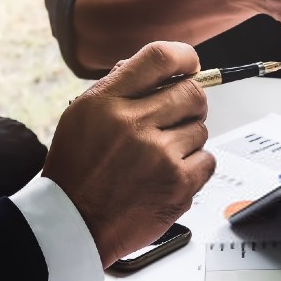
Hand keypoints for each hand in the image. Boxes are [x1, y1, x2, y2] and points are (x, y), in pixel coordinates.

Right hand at [43, 41, 216, 267]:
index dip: (184, 58)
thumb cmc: (77, 171)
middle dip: (190, 103)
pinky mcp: (178, 184)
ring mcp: (159, 154)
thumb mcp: (82, 116)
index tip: (190, 65)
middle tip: (177, 118)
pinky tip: (168, 175)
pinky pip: (207, 160)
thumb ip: (120, 89)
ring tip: (159, 157)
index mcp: (107, 102)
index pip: (159, 58)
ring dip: (187, 140)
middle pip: (192, 93)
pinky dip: (194, 167)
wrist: (73, 223)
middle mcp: (133, 124)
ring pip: (201, 129)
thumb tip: (160, 70)